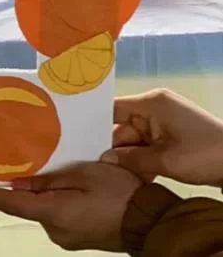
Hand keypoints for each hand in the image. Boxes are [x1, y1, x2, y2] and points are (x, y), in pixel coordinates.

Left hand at [0, 162, 141, 251]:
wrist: (150, 222)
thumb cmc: (118, 192)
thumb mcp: (83, 174)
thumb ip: (48, 178)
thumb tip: (18, 182)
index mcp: (53, 215)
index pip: (11, 204)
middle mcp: (55, 231)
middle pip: (27, 204)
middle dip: (17, 183)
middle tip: (2, 158)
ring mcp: (66, 237)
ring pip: (42, 207)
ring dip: (38, 189)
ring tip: (35, 163)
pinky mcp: (77, 236)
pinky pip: (56, 213)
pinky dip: (51, 198)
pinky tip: (56, 181)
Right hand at [102, 89, 222, 187]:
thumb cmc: (202, 154)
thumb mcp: (165, 160)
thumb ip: (132, 159)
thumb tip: (105, 159)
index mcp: (151, 103)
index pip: (113, 108)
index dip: (95, 123)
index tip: (78, 139)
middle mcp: (155, 108)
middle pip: (123, 126)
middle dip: (114, 148)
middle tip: (95, 167)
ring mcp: (164, 121)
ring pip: (135, 139)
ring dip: (129, 158)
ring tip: (112, 175)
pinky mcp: (172, 135)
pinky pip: (148, 145)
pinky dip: (143, 159)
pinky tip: (133, 177)